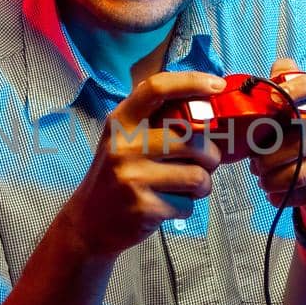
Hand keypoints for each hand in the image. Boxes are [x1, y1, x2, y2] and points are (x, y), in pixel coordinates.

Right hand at [57, 71, 226, 256]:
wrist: (88, 222)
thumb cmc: (117, 177)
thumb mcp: (125, 140)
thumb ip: (156, 123)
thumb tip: (207, 108)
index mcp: (122, 121)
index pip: (157, 89)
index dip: (191, 82)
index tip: (217, 85)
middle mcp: (124, 145)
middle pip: (193, 139)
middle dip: (211, 155)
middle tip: (206, 163)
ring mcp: (132, 176)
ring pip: (197, 175)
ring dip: (202, 185)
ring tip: (188, 187)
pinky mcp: (143, 207)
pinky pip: (187, 204)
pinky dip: (185, 207)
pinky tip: (168, 205)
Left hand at [247, 57, 305, 238]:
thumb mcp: (296, 112)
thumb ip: (286, 85)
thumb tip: (276, 71)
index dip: (301, 88)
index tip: (274, 98)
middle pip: (304, 137)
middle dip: (270, 154)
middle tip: (254, 161)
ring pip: (303, 170)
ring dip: (273, 178)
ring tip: (262, 178)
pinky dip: (284, 196)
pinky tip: (275, 193)